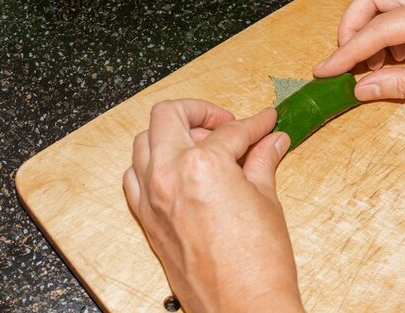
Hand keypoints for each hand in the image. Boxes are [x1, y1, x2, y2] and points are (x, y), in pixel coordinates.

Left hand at [123, 100, 303, 312]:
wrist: (243, 308)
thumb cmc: (258, 264)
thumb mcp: (266, 200)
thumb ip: (262, 161)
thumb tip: (271, 142)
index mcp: (201, 165)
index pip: (231, 131)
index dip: (254, 123)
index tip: (264, 122)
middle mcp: (168, 175)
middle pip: (170, 116)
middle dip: (201, 111)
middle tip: (227, 123)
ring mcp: (151, 198)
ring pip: (144, 141)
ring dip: (172, 134)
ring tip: (202, 144)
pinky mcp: (146, 220)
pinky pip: (134, 177)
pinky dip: (152, 164)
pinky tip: (178, 172)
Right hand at [313, 0, 404, 105]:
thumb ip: (402, 85)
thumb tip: (362, 88)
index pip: (381, 28)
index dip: (348, 51)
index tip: (325, 70)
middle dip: (351, 27)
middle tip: (346, 62)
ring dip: (368, 27)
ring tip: (376, 64)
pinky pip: (401, 3)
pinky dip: (387, 26)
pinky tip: (396, 55)